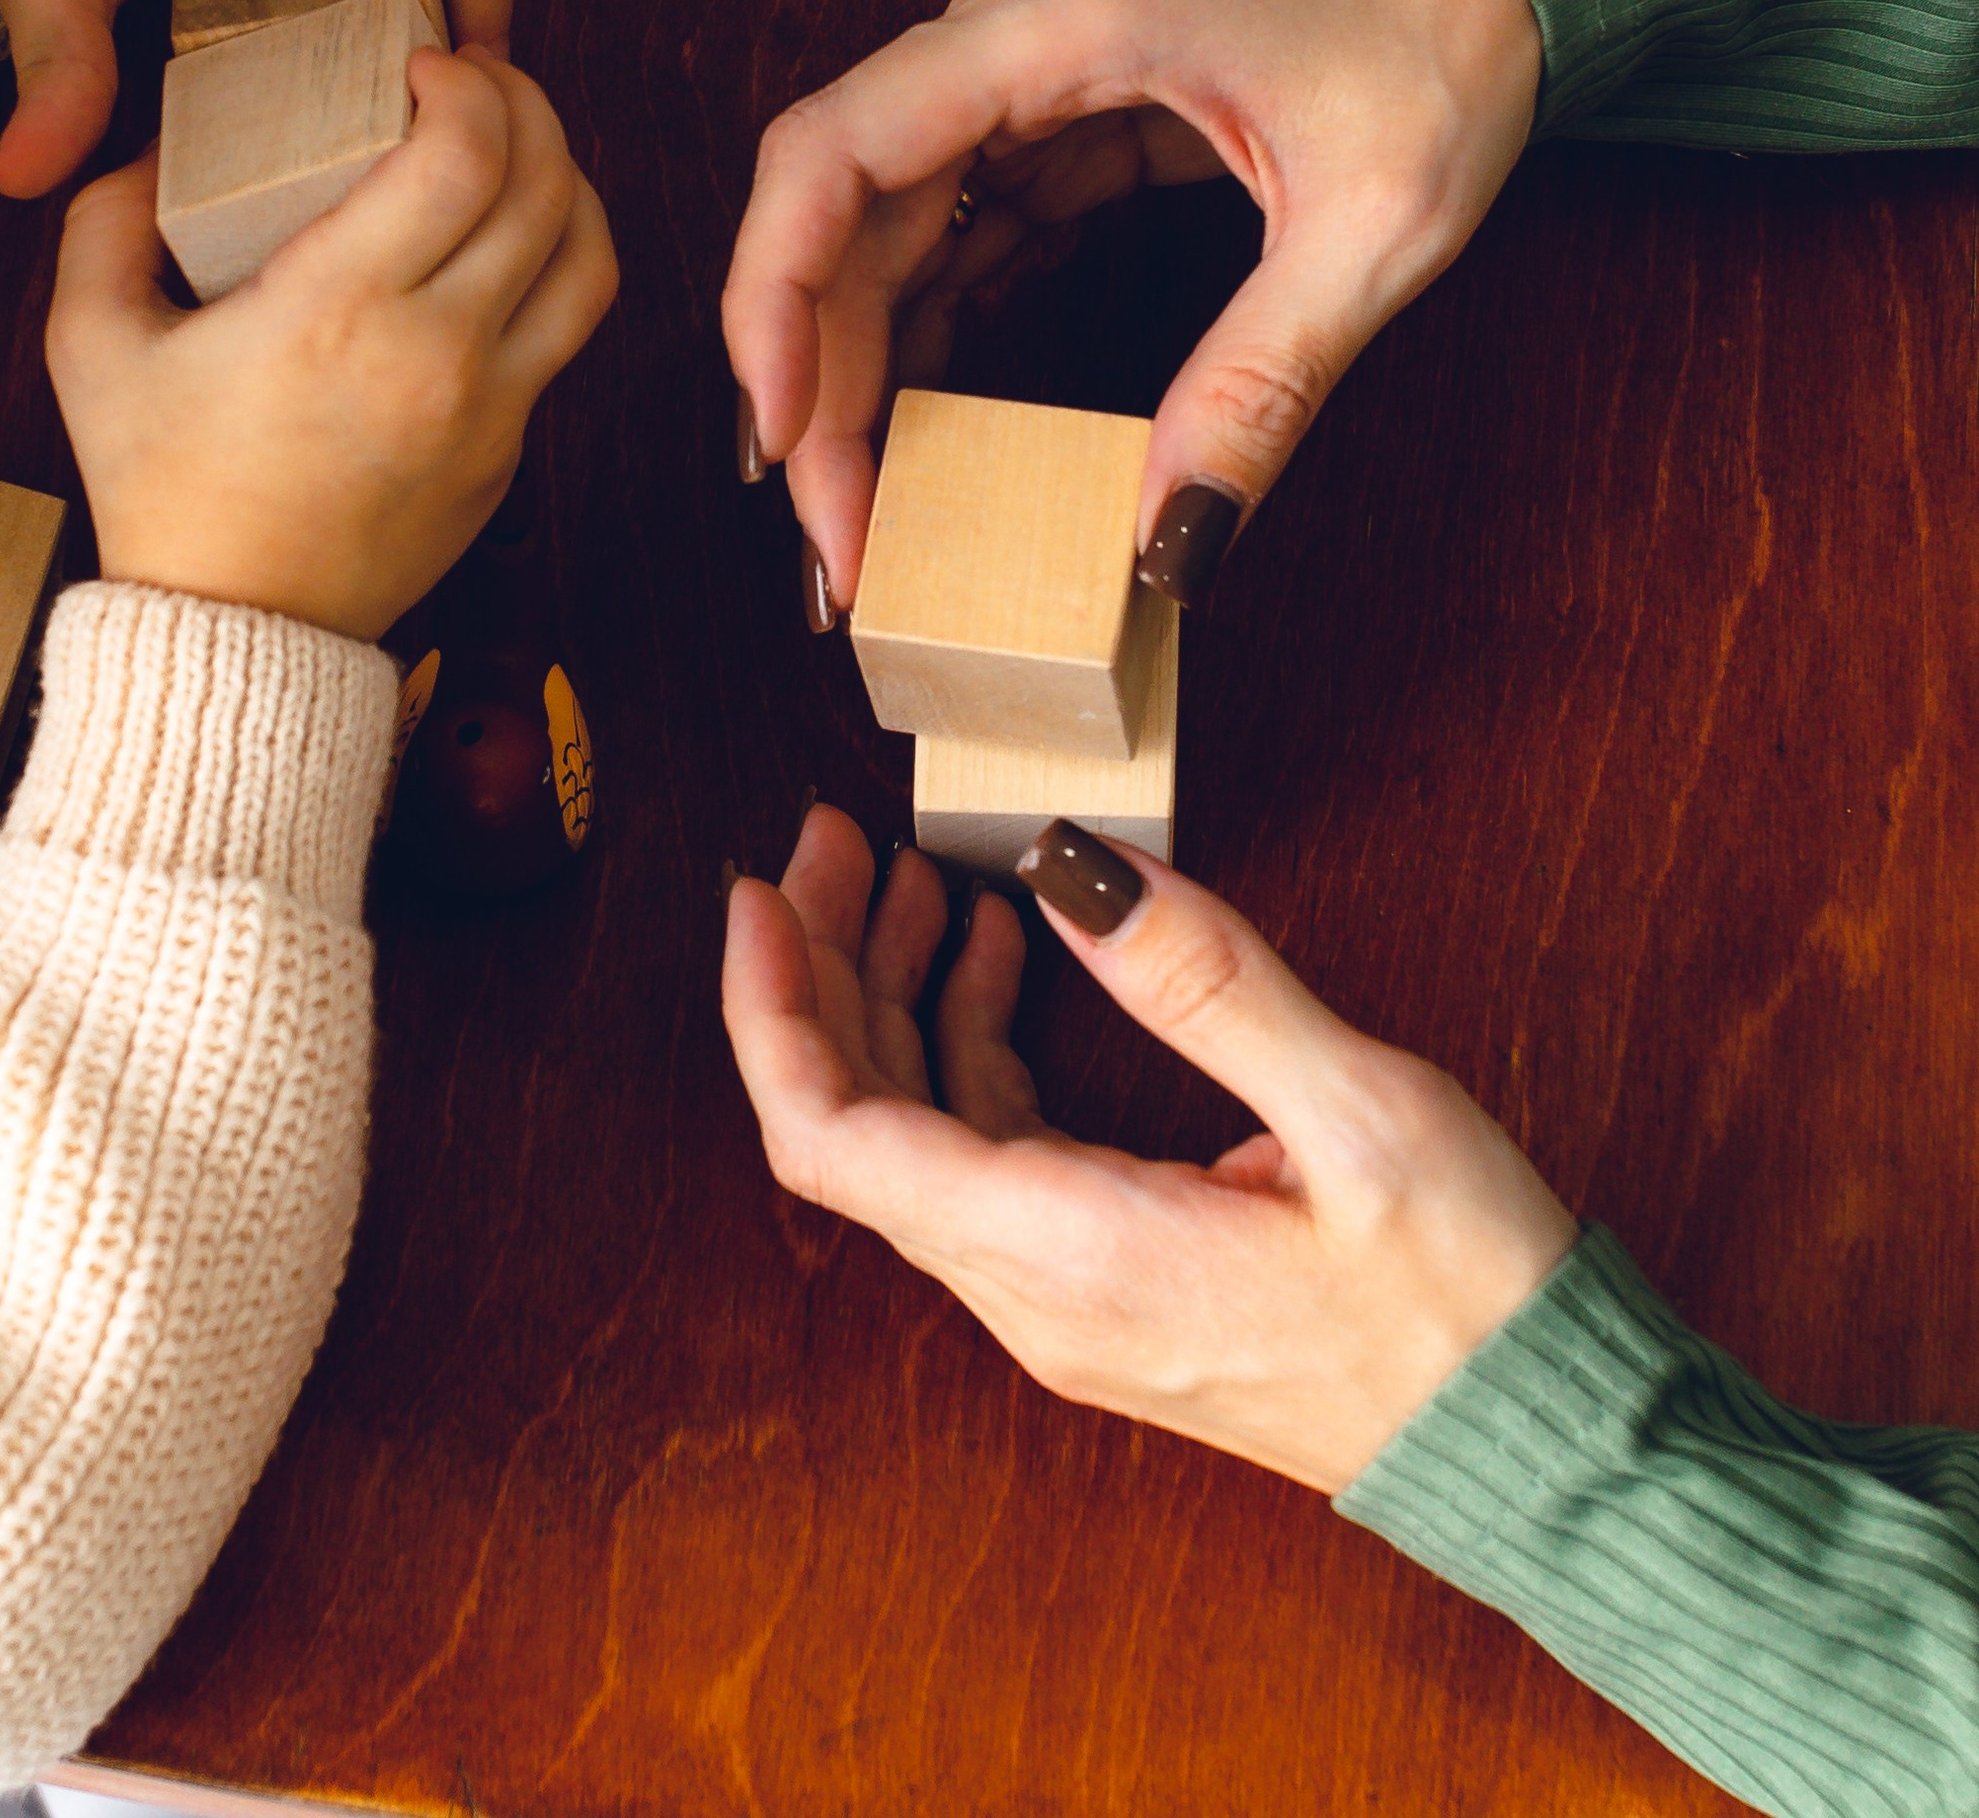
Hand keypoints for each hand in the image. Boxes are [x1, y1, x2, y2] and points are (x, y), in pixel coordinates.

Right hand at [45, 47, 616, 637]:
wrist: (236, 632)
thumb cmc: (160, 489)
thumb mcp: (89, 341)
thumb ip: (108, 216)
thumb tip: (160, 138)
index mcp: (339, 311)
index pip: (465, 156)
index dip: (466, 84)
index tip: (422, 63)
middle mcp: (437, 354)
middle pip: (546, 186)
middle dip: (525, 103)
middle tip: (478, 80)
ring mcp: (491, 409)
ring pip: (590, 259)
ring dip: (568, 180)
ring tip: (513, 149)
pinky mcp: (510, 451)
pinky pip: (569, 331)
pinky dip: (558, 263)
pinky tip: (508, 240)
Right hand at [721, 0, 1539, 607]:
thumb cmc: (1445, 37)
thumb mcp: (1375, 229)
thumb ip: (1261, 387)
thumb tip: (1170, 546)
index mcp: (1065, 16)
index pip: (836, 147)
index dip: (772, 298)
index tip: (781, 438)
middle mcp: (1009, 21)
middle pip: (838, 209)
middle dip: (819, 383)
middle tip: (843, 542)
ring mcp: (1020, 57)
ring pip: (879, 226)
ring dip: (862, 371)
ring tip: (873, 514)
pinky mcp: (1048, 102)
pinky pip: (947, 224)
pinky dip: (927, 331)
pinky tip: (927, 433)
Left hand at [721, 810, 1574, 1491]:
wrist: (1539, 1455)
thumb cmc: (1469, 1301)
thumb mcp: (1360, 1113)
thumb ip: (1204, 982)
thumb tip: (1069, 867)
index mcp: (1072, 1256)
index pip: (833, 1138)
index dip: (769, 1010)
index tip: (758, 890)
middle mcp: (1037, 1295)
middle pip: (854, 1124)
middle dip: (824, 970)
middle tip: (835, 842)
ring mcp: (1064, 1299)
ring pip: (914, 1138)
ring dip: (894, 1001)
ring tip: (913, 879)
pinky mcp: (1105, 1284)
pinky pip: (987, 1157)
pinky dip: (969, 1046)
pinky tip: (1001, 957)